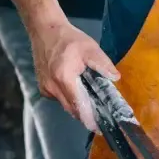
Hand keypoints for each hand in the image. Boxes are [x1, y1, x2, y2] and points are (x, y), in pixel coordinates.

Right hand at [29, 16, 119, 131]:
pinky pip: (60, 98)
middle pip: (72, 109)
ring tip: (94, 107)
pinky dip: (70, 99)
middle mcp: (51, 87)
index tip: (99, 128)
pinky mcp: (42, 87)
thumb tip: (115, 78)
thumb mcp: (90, 48)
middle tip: (101, 119)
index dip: (89, 118)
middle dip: (86, 116)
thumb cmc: (68, 38)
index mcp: (63, 78)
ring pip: (65, 104)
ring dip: (78, 107)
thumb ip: (103, 64)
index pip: (78, 105)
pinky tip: (80, 92)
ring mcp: (45, 88)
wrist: (45, 30)